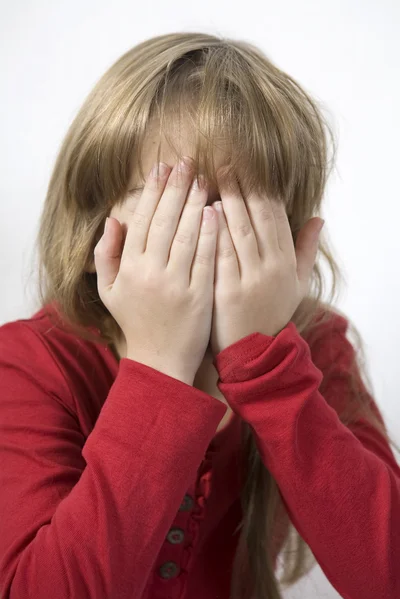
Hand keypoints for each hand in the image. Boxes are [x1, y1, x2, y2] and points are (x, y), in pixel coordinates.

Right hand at [94, 158, 217, 384]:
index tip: (162, 168)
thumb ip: (106, 255)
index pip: (142, 220)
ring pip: (186, 235)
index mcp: (129, 268)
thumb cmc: (136, 321)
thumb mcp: (110, 291)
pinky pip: (205, 259)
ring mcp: (176, 284)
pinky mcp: (199, 296)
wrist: (160, 360)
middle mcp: (150, 272)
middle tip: (188, 162)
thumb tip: (113, 219)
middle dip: (176, 188)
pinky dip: (211, 234)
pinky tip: (217, 212)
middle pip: (164, 221)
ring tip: (204, 179)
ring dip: (195, 204)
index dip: (153, 192)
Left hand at [209, 167, 323, 355]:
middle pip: (257, 218)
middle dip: (242, 188)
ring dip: (226, 202)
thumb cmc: (271, 313)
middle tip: (225, 164)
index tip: (249, 168)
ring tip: (211, 179)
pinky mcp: (227, 292)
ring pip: (239, 232)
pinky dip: (213, 232)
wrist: (254, 352)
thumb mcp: (297, 284)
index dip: (262, 190)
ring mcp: (249, 280)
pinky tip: (202, 212)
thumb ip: (306, 250)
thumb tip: (319, 218)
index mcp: (287, 262)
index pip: (276, 216)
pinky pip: (219, 255)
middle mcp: (271, 268)